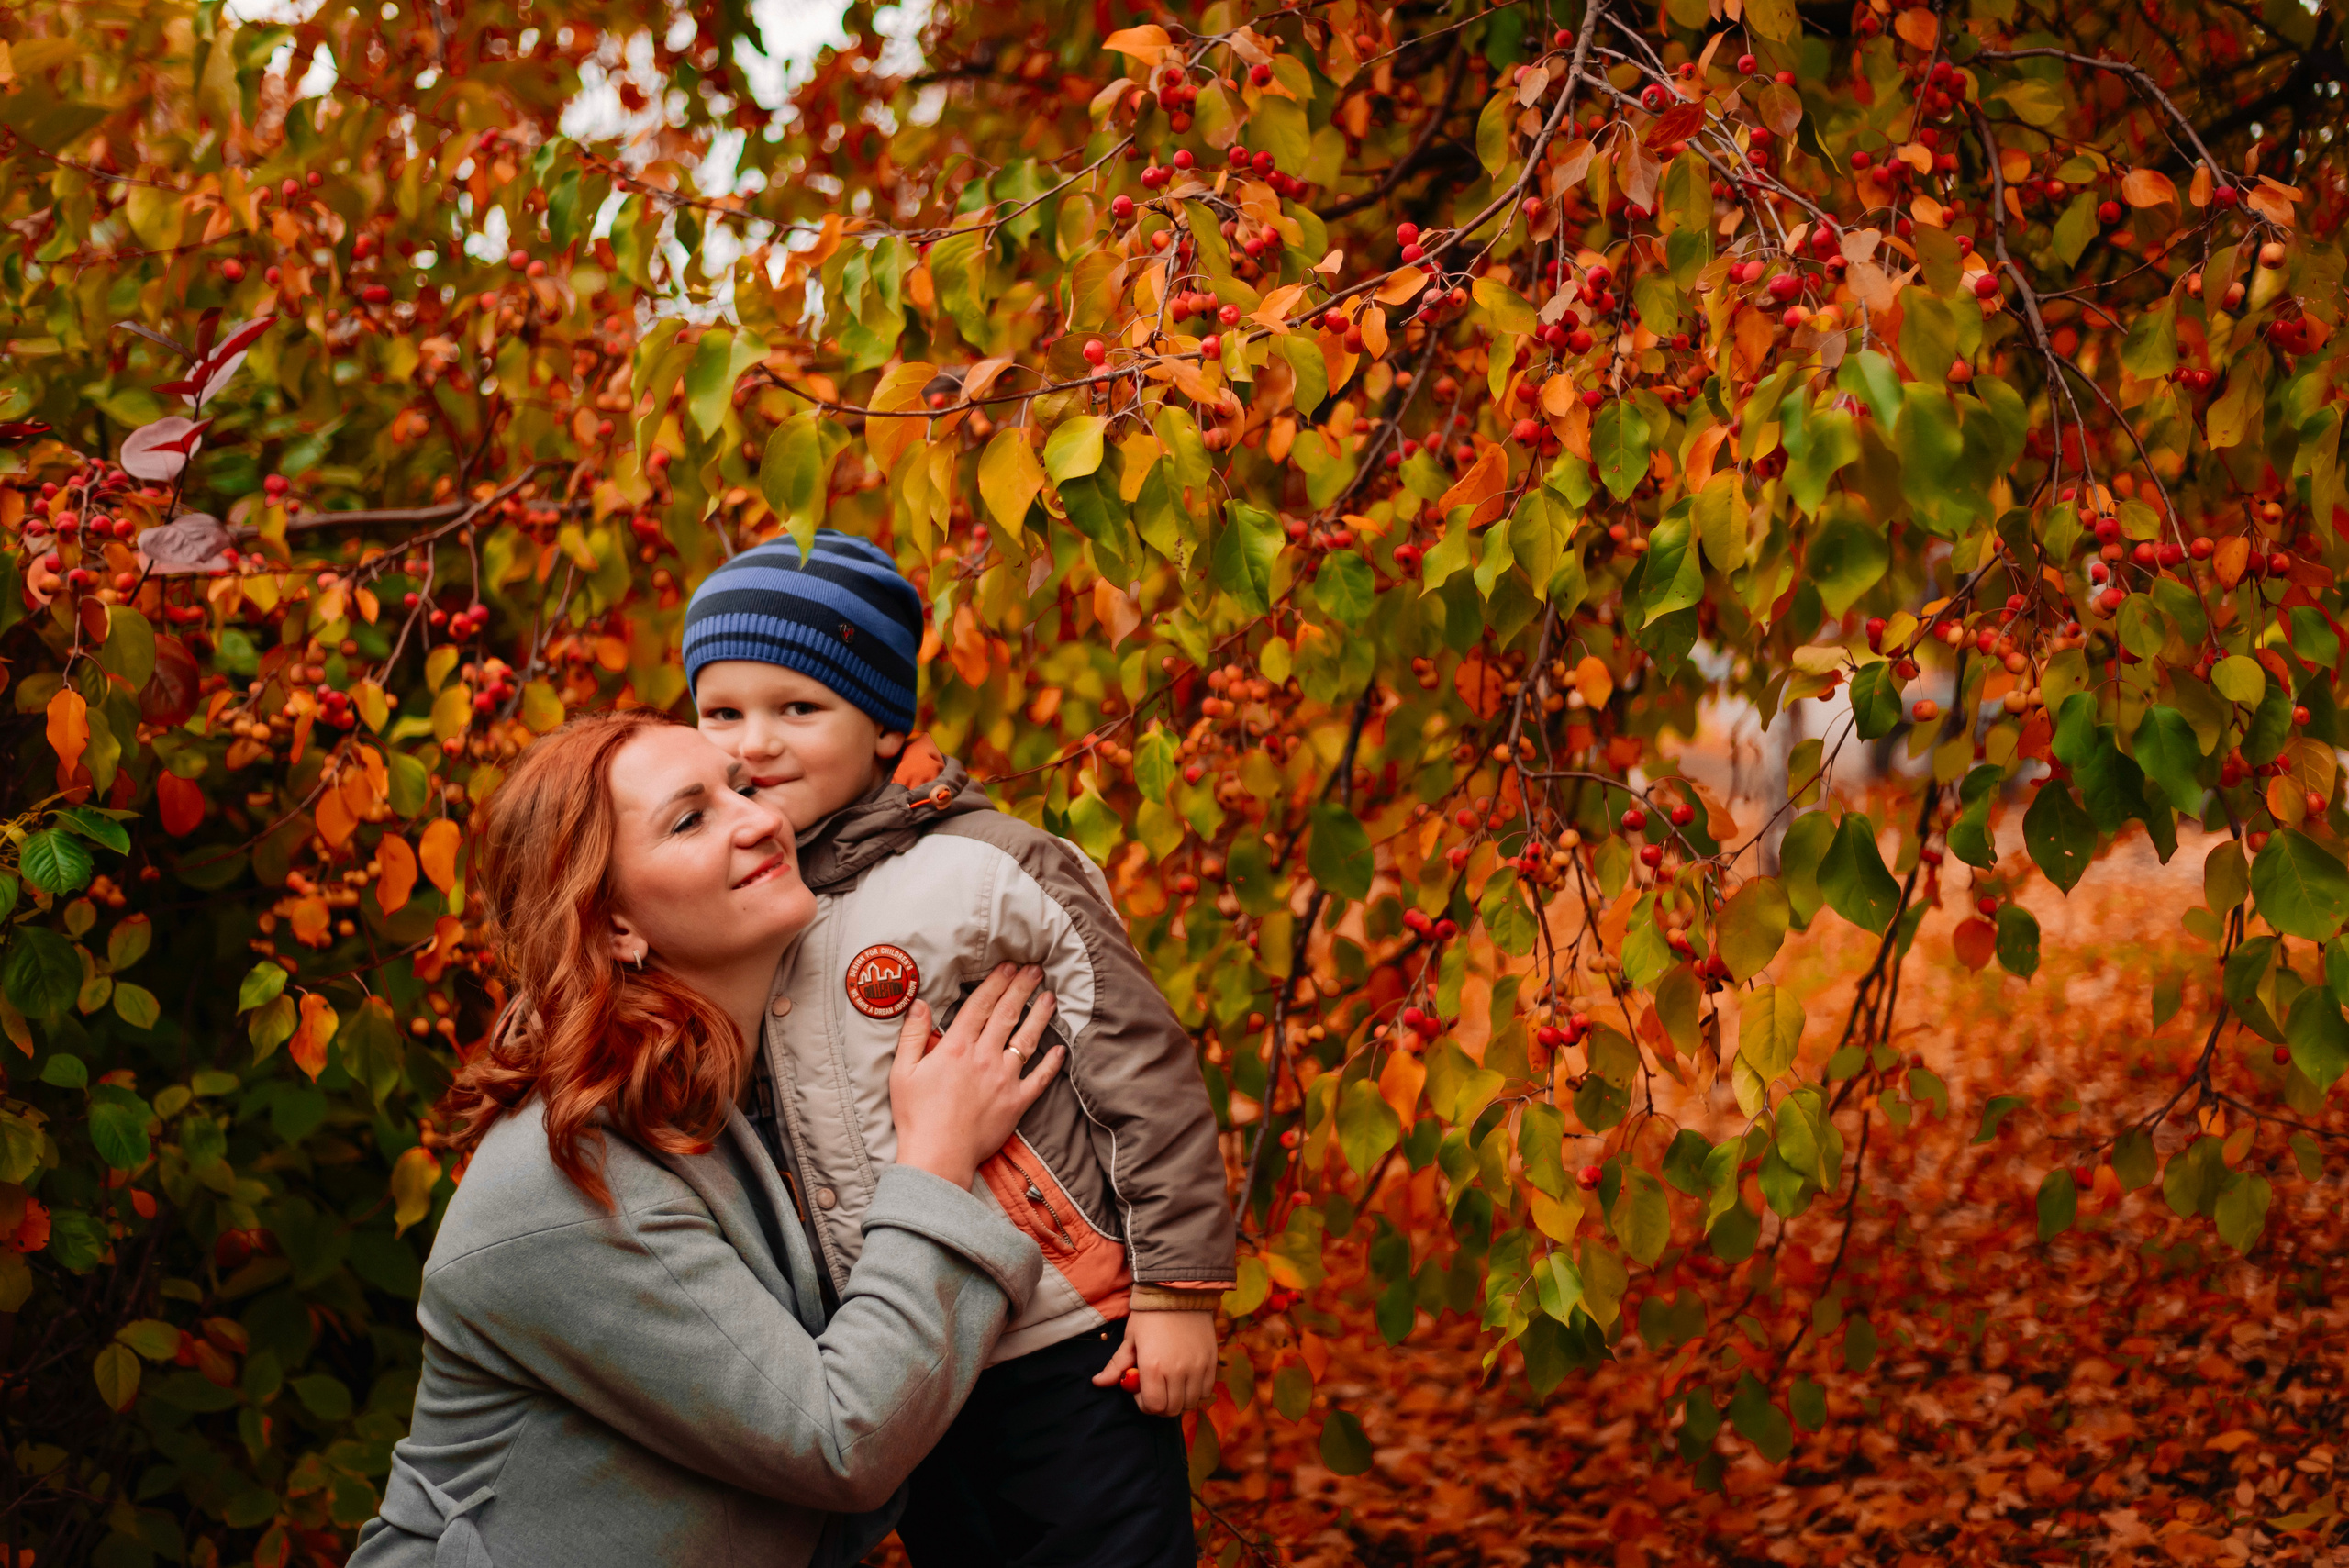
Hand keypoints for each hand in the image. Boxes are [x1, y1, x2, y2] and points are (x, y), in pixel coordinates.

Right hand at [890, 964, 1060, 1188]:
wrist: (938, 1156)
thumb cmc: (916, 1116)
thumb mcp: (902, 1072)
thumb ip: (912, 1035)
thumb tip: (919, 1003)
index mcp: (956, 1048)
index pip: (980, 1005)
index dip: (996, 983)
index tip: (1009, 966)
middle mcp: (984, 1057)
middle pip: (1007, 1015)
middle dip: (1022, 989)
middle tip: (1036, 970)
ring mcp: (1004, 1079)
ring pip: (1027, 1039)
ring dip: (1040, 1016)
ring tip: (1050, 997)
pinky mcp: (1016, 1102)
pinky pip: (1039, 1079)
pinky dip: (1051, 1063)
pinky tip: (1060, 1049)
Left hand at [1092, 1311, 1218, 1415]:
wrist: (1178, 1291)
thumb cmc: (1149, 1315)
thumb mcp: (1130, 1339)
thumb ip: (1117, 1366)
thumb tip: (1098, 1383)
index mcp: (1153, 1367)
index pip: (1153, 1407)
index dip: (1144, 1404)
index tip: (1140, 1390)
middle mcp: (1177, 1372)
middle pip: (1172, 1410)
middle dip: (1160, 1405)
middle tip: (1155, 1389)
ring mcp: (1197, 1368)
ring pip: (1191, 1403)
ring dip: (1179, 1400)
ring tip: (1171, 1384)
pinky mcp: (1212, 1362)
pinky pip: (1206, 1391)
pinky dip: (1196, 1392)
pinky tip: (1186, 1380)